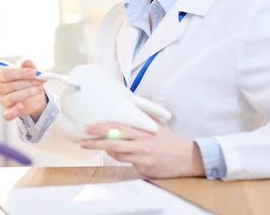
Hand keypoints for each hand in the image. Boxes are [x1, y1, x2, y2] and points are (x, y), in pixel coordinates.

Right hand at [0, 60, 46, 121]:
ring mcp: (4, 101)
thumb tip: (27, 62)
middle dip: (28, 82)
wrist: (35, 96)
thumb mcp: (32, 73)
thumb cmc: (30, 82)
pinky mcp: (8, 112)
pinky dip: (14, 111)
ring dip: (27, 93)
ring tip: (39, 89)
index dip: (20, 73)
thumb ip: (29, 67)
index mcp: (2, 76)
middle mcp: (0, 88)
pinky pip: (7, 115)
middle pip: (10, 85)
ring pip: (11, 98)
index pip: (6, 73)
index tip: (34, 73)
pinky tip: (22, 107)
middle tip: (41, 80)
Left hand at [79, 122, 204, 178]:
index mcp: (143, 129)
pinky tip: (113, 153)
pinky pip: (126, 162)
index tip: (89, 127)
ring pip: (118, 153)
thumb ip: (143, 116)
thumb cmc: (169, 140)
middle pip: (115, 141)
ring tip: (91, 145)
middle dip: (97, 141)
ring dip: (105, 150)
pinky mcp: (144, 166)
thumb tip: (131, 103)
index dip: (103, 127)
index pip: (120, 126)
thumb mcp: (157, 124)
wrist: (185, 158)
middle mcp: (142, 141)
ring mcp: (142, 155)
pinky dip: (118, 157)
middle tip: (83, 141)